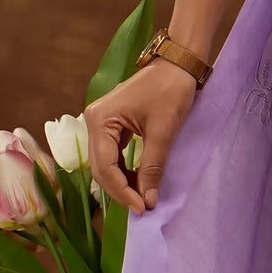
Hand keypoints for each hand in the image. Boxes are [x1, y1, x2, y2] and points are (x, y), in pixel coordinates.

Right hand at [86, 61, 197, 215]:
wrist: (178, 63)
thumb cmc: (171, 91)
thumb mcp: (163, 131)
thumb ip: (152, 167)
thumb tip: (148, 201)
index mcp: (100, 119)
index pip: (105, 166)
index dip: (122, 191)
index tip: (143, 209)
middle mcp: (93, 121)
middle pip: (101, 167)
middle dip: (120, 190)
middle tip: (143, 208)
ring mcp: (101, 122)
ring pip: (106, 163)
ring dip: (122, 182)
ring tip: (142, 198)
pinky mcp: (112, 124)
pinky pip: (113, 154)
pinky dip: (124, 169)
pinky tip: (138, 181)